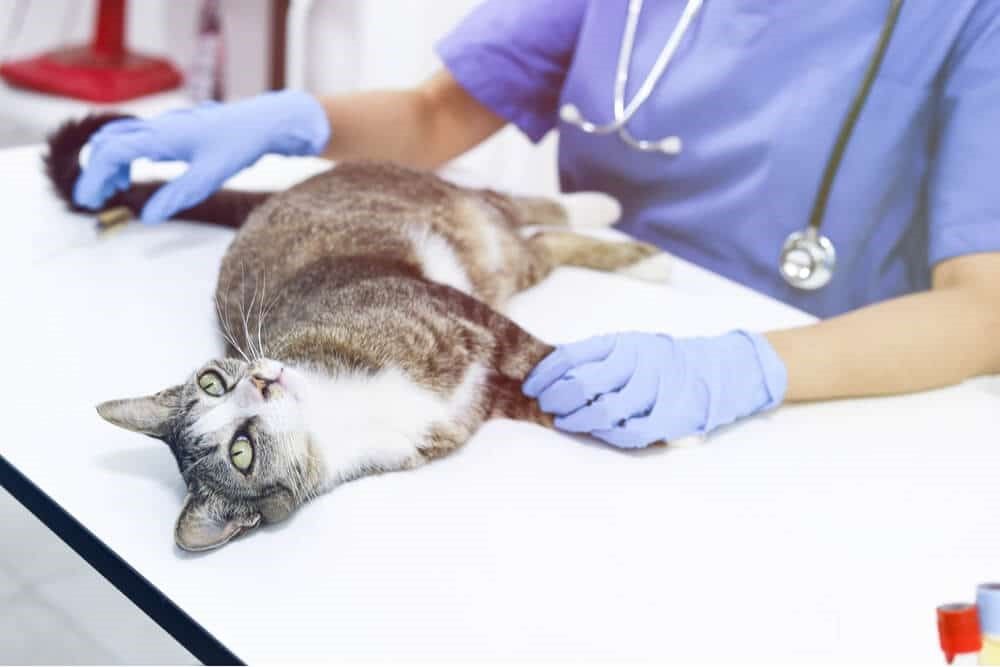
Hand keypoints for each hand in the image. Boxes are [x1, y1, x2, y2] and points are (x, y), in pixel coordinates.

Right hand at [73, 90, 329, 223]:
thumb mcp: (210, 176)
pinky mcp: (177, 128)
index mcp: (162, 136)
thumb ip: (178, 196)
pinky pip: (140, 137)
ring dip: (111, 162)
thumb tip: (148, 217)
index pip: (111, 153)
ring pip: (122, 137)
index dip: (93, 177)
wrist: (266, 121)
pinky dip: (128, 154)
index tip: (87, 201)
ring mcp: (167, 125)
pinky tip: (137, 171)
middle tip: (95, 199)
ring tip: (115, 190)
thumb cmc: (240, 145)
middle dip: (96, 170)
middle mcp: (159, 127)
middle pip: (109, 142)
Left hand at [522, 331, 786, 447]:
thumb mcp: (630, 346)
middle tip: (546, 406)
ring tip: (565, 421)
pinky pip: (628, 434)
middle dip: (555, 399)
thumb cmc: (662, 360)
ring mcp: (653, 391)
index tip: (530, 386)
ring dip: (576, 420)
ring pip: (602, 412)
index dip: (544, 374)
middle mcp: (637, 363)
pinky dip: (606, 436)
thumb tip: (550, 374)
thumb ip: (597, 357)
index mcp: (623, 342)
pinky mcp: (668, 418)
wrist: (717, 369)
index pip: (571, 356)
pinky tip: (595, 432)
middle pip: (582, 384)